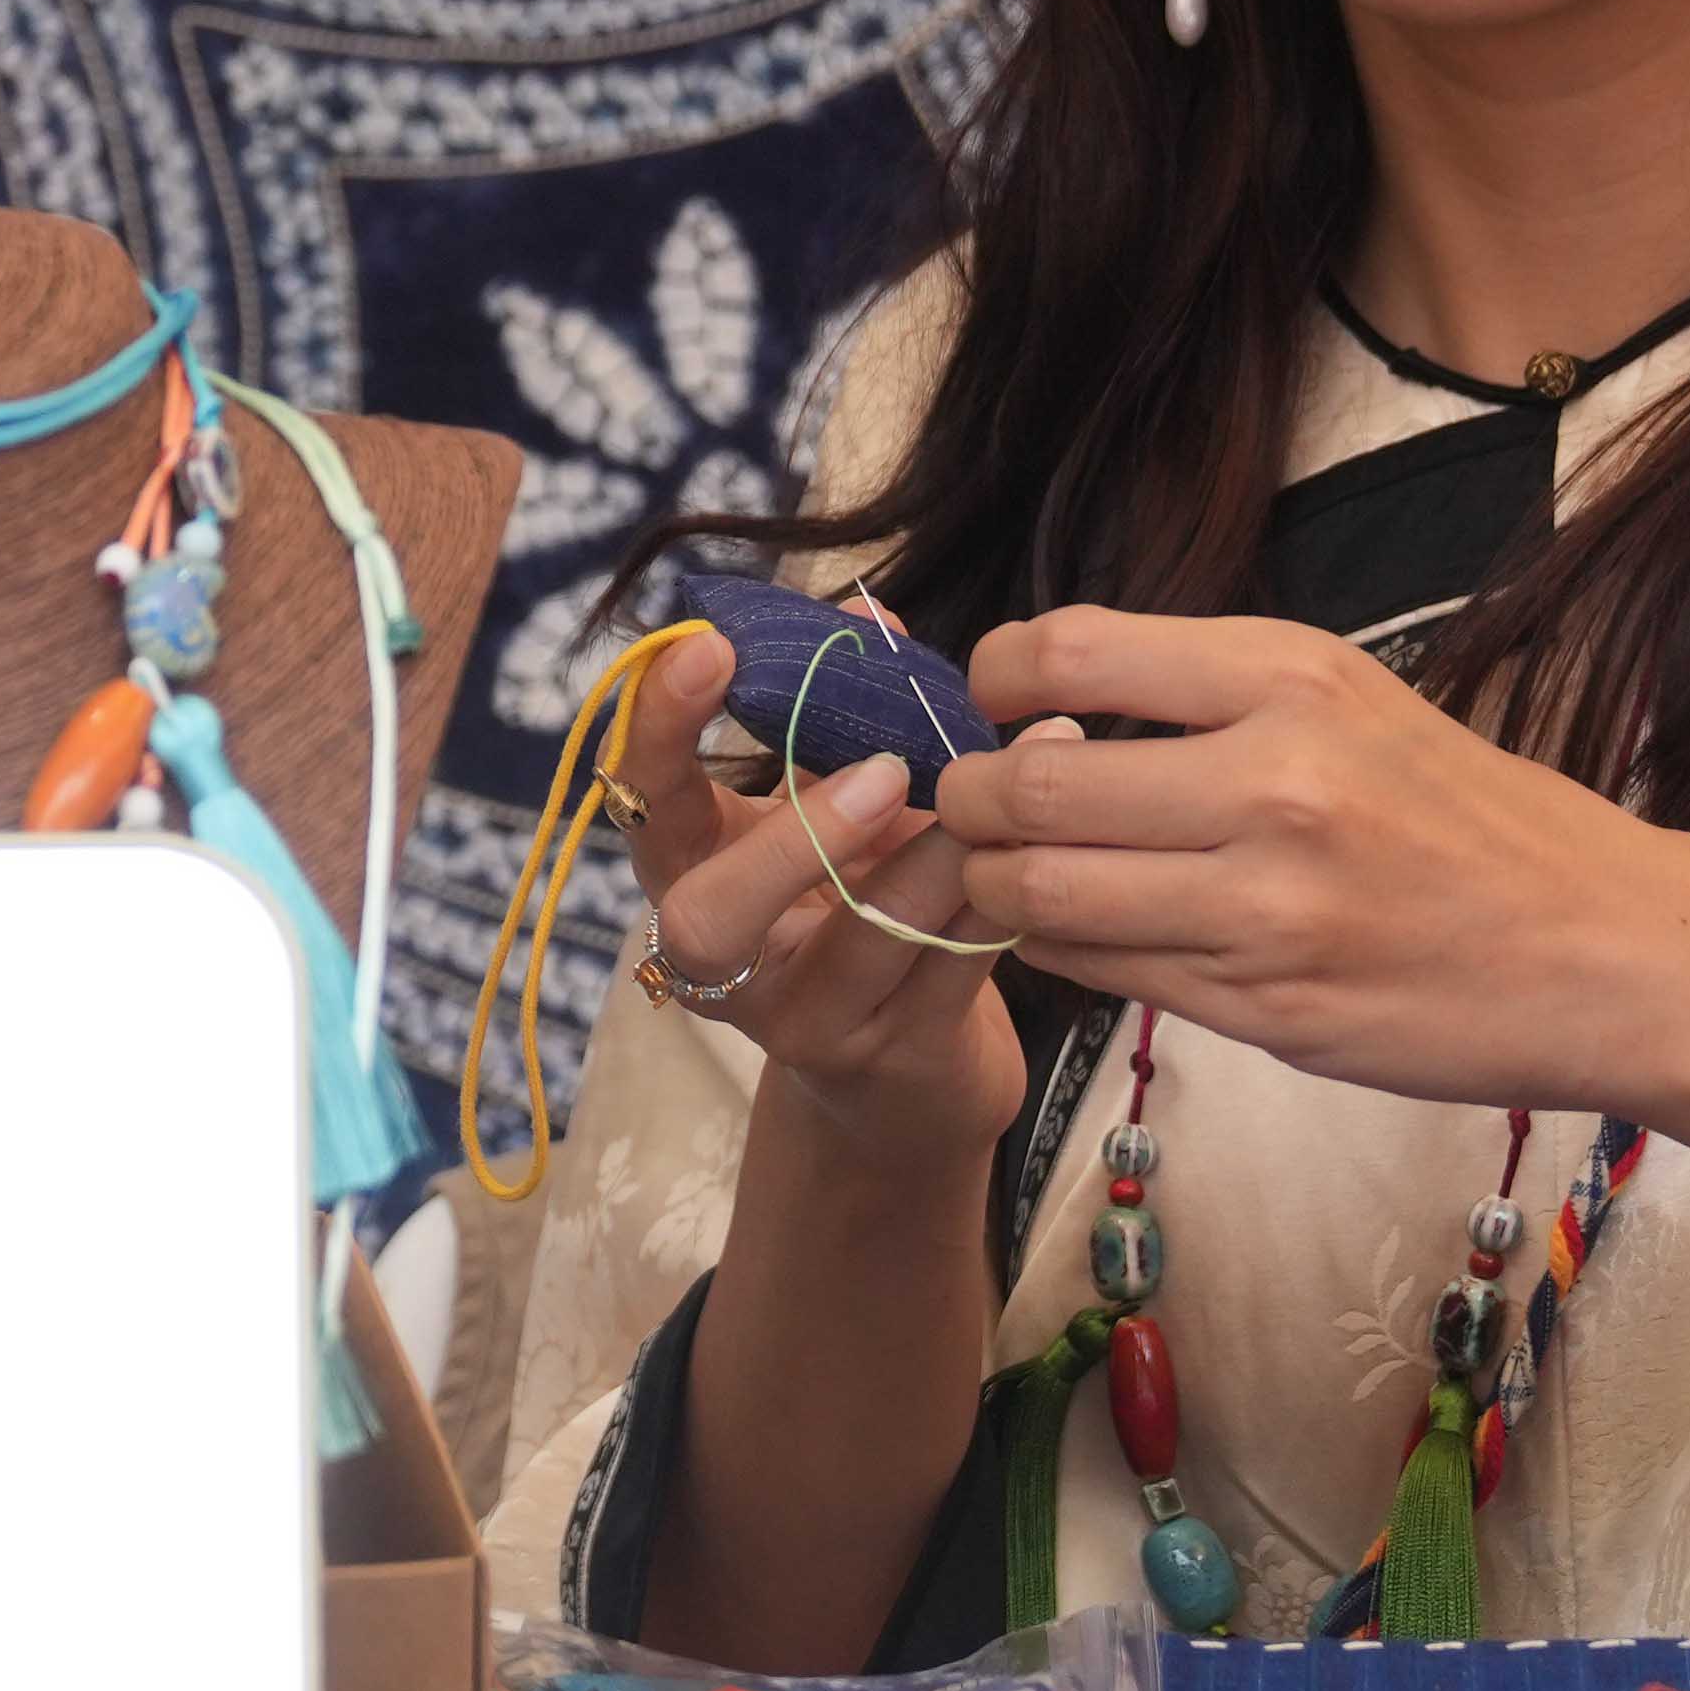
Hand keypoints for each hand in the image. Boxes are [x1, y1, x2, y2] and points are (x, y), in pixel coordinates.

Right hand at [619, 666, 1023, 1170]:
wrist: (903, 1080)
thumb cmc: (855, 910)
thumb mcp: (830, 815)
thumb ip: (838, 720)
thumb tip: (868, 610)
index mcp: (692, 871)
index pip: (641, 800)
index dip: (659, 726)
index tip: (711, 645)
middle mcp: (725, 961)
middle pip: (707, 918)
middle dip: (793, 840)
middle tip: (884, 769)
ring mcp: (807, 1023)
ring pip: (865, 937)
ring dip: (944, 849)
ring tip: (1014, 769)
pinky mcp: (897, 1057)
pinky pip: (952, 968)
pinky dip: (1000, 894)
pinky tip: (1048, 840)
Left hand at [925, 609, 1689, 1111]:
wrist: (1603, 949)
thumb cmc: (1469, 818)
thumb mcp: (1349, 702)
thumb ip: (1204, 696)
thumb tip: (1043, 695)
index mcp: (1290, 678)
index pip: (1064, 652)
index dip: (992, 677)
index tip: (990, 698)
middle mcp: (1273, 783)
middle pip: (1028, 785)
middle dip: (970, 798)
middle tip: (972, 802)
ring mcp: (1265, 908)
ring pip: (1042, 897)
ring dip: (996, 888)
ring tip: (1008, 875)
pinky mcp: (1263, 1007)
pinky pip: (1102, 974)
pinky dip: (1061, 953)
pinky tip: (1077, 933)